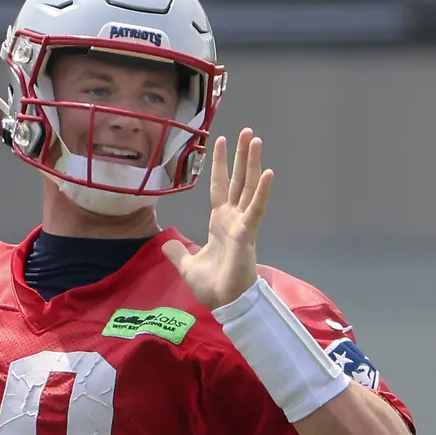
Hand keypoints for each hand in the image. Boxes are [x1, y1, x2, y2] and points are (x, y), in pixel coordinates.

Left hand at [161, 128, 273, 309]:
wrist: (224, 303)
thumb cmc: (213, 286)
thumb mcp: (187, 265)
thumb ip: (178, 252)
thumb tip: (167, 243)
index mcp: (219, 222)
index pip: (219, 186)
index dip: (219, 164)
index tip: (219, 141)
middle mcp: (232, 219)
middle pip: (238, 180)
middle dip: (240, 156)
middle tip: (246, 132)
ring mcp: (242, 224)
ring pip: (248, 187)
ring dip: (252, 163)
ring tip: (255, 140)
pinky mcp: (247, 234)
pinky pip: (256, 209)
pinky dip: (262, 192)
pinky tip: (268, 173)